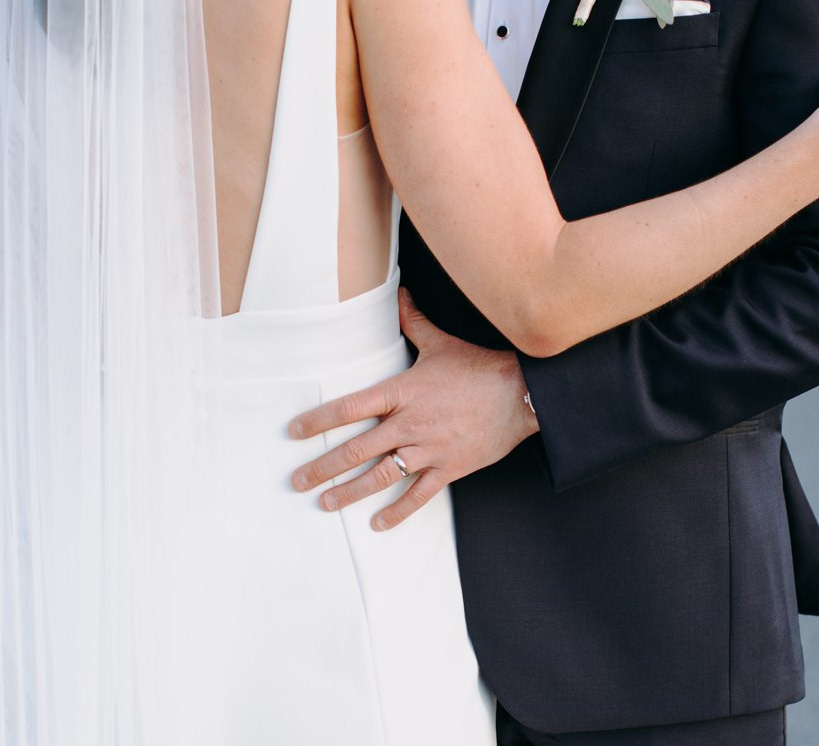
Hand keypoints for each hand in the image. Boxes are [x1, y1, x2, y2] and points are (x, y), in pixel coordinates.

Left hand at [288, 290, 538, 531]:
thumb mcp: (441, 343)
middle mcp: (410, 423)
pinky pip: (418, 494)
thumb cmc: (479, 367)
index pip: (350, 407)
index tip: (294, 432)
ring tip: (325, 504)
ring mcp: (429, 449)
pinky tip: (377, 524)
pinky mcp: (449, 468)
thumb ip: (413, 322)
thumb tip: (399, 294)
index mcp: (402, 392)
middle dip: (323, 467)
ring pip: (381, 475)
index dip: (319, 420)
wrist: (523, 393)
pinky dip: (397, 511)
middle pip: (357, 449)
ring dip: (349, 492)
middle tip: (297, 481)